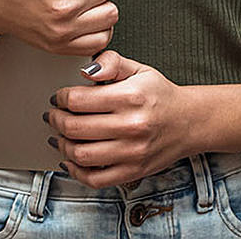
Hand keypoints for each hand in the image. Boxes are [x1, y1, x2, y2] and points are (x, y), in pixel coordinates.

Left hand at [46, 50, 191, 187]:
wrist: (188, 122)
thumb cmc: (160, 94)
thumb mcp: (139, 69)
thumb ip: (111, 62)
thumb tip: (86, 71)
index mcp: (130, 97)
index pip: (79, 100)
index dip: (60, 98)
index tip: (57, 98)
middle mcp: (131, 126)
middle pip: (75, 127)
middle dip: (56, 120)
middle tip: (52, 116)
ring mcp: (132, 152)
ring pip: (81, 154)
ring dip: (62, 145)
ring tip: (59, 136)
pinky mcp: (133, 172)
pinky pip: (95, 179)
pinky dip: (76, 172)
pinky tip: (70, 160)